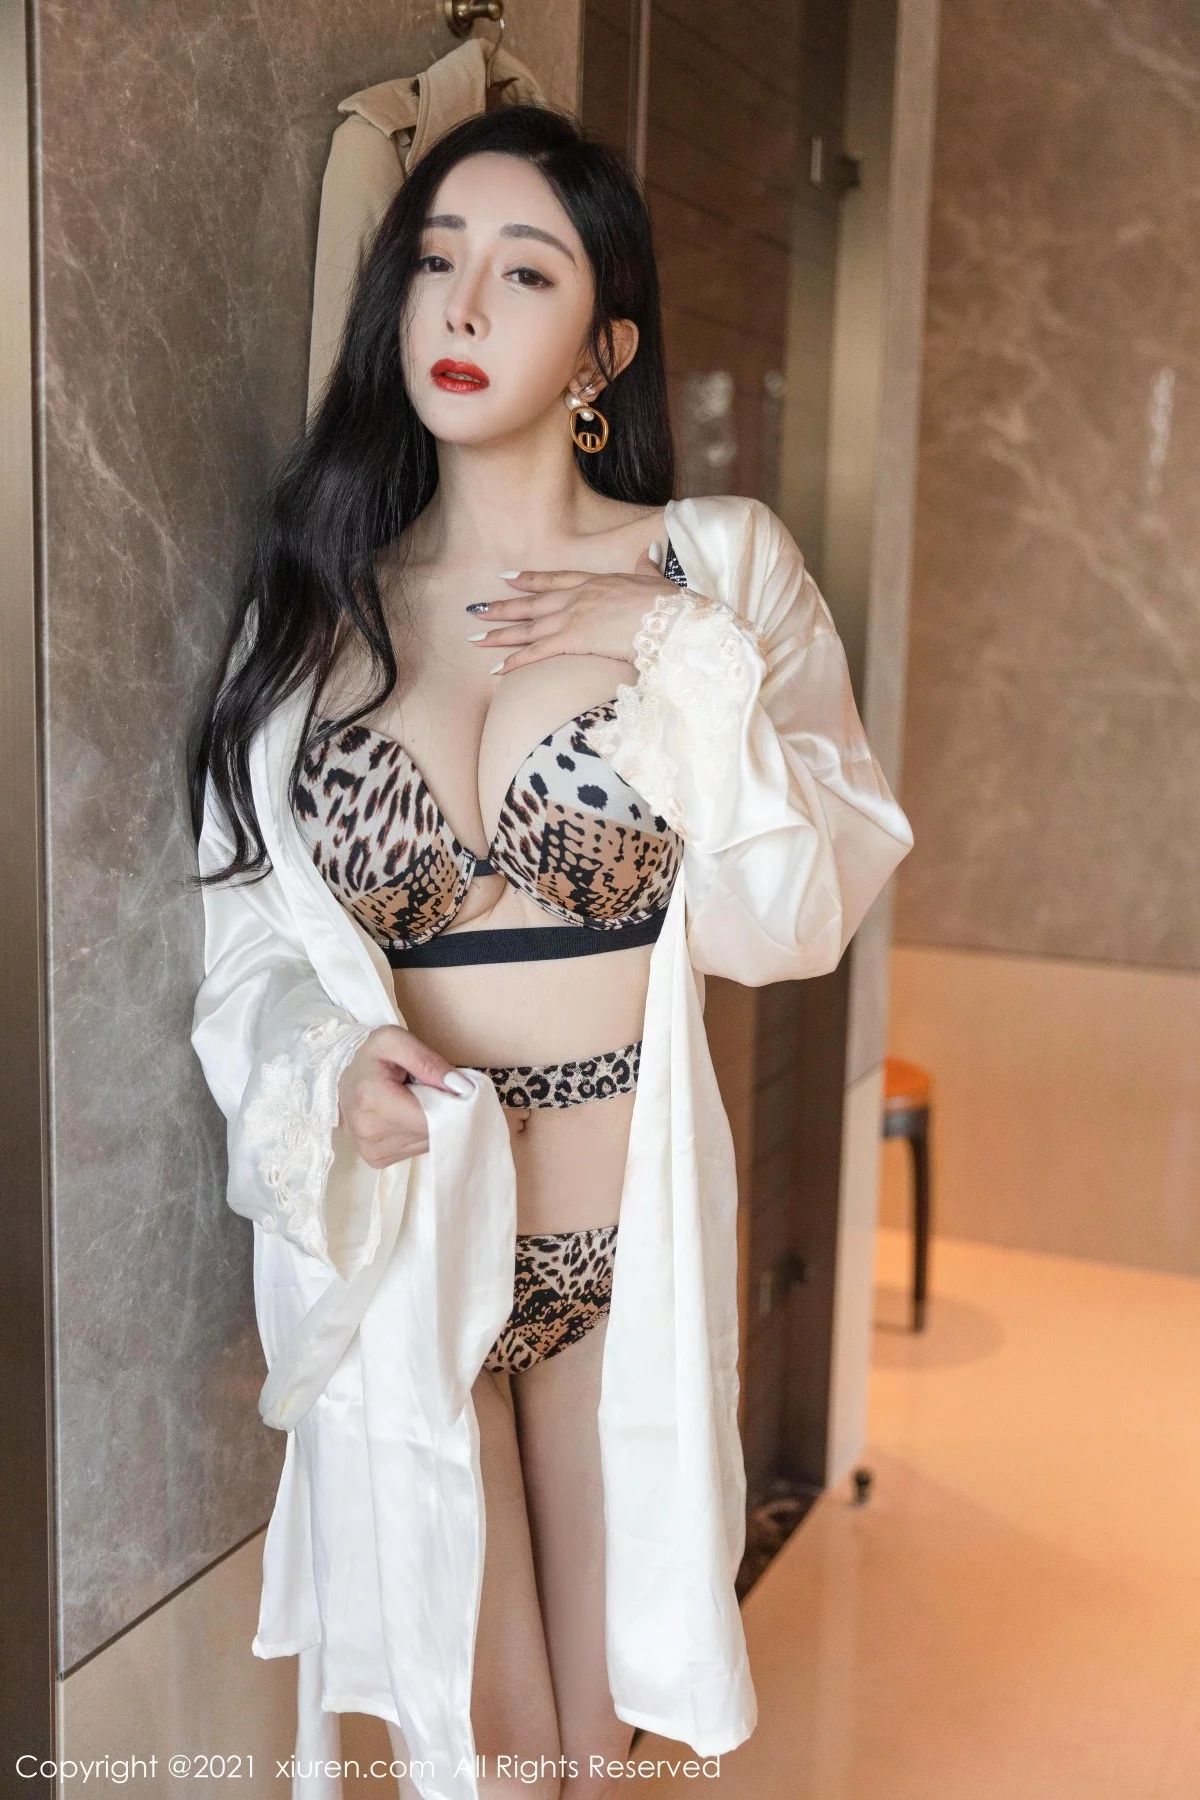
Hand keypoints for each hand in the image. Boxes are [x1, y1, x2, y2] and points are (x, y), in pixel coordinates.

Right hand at [338, 1026, 470, 1168]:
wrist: (339, 1076)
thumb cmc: (369, 1055)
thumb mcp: (395, 1040)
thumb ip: (428, 1060)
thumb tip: (461, 1088)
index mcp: (374, 1100)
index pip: (431, 1116)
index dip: (451, 1103)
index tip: (454, 1088)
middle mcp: (370, 1132)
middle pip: (431, 1131)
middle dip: (442, 1111)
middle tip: (432, 1090)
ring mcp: (372, 1151)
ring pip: (426, 1143)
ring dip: (430, 1123)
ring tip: (415, 1102)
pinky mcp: (376, 1160)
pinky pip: (415, 1150)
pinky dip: (419, 1133)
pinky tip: (406, 1116)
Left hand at [465, 543, 679, 674]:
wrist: (671, 618)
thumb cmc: (669, 603)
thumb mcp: (655, 579)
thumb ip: (646, 565)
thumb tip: (650, 550)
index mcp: (595, 582)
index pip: (554, 580)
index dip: (529, 580)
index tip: (507, 578)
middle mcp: (578, 597)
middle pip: (532, 603)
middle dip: (502, 607)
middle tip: (476, 610)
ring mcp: (574, 617)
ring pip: (528, 627)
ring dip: (500, 634)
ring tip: (476, 638)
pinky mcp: (574, 640)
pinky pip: (538, 652)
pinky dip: (517, 661)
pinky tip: (498, 668)